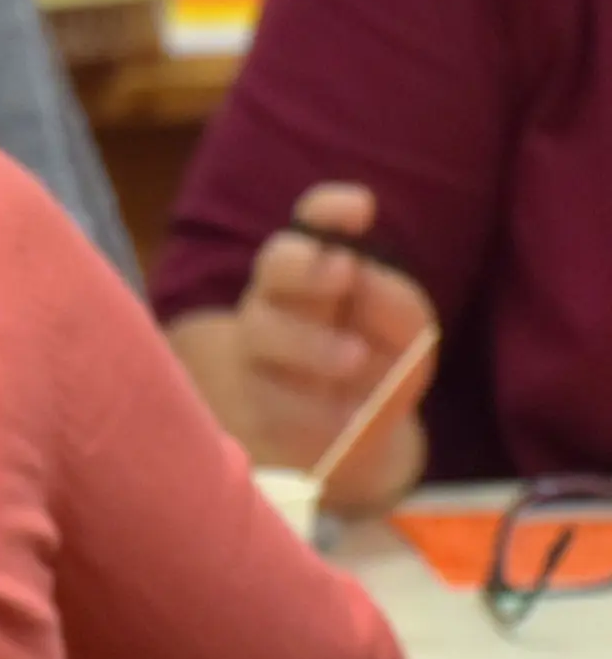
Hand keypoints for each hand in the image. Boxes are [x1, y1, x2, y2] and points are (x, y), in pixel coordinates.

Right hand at [230, 184, 438, 509]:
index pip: (314, 224)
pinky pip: (267, 396)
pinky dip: (309, 407)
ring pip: (261, 330)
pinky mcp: (246, 401)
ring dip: (309, 341)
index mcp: (322, 272)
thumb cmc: (379, 374)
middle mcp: (280, 299)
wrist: (355, 448)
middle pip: (274, 264)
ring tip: (354, 359)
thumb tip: (364, 282)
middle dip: (305, 265)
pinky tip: (347, 419)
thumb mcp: (410, 339)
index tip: (360, 210)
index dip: (328, 211)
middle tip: (345, 271)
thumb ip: (399, 308)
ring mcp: (256, 350)